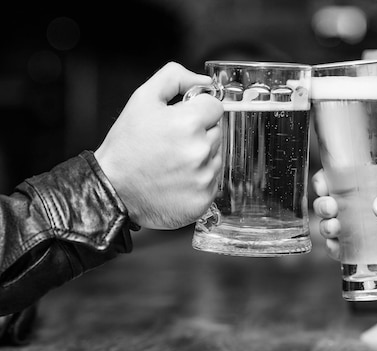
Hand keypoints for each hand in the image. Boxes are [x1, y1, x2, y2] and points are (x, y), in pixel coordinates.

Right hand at [94, 62, 223, 229]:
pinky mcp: (203, 199)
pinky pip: (212, 180)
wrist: (112, 188)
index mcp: (188, 123)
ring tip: (172, 161)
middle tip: (172, 141)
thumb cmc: (126, 146)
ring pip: (216, 156)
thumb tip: (204, 81)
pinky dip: (198, 179)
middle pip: (217, 131)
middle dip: (199, 132)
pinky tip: (177, 178)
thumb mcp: (143, 99)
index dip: (198, 110)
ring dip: (200, 156)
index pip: (215, 107)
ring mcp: (203, 177)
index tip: (182, 119)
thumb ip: (175, 78)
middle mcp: (200, 151)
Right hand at [311, 169, 376, 277]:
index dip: (328, 179)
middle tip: (330, 209)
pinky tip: (337, 249)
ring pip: (338, 227)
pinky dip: (338, 252)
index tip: (325, 185)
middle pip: (334, 202)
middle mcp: (371, 203)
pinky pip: (351, 252)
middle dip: (323, 205)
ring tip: (334, 230)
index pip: (345, 176)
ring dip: (327, 228)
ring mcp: (373, 229)